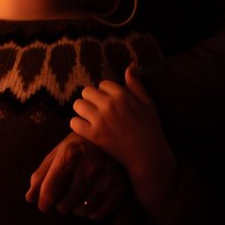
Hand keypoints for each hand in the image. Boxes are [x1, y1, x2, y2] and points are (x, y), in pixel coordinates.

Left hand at [24, 132, 127, 218]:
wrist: (115, 137)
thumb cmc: (81, 145)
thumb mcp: (59, 152)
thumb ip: (42, 174)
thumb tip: (30, 198)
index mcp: (70, 155)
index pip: (49, 192)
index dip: (43, 203)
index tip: (44, 205)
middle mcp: (89, 167)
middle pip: (64, 205)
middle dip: (60, 204)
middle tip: (65, 195)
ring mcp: (107, 178)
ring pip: (81, 212)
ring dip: (76, 208)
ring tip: (79, 195)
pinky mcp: (120, 189)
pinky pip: (97, 214)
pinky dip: (91, 212)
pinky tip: (92, 199)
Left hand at [69, 64, 175, 216]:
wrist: (148, 155)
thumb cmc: (150, 129)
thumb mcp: (148, 103)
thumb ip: (136, 85)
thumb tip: (129, 68)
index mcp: (122, 95)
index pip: (102, 84)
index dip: (104, 92)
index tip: (108, 102)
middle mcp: (109, 105)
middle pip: (87, 91)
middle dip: (90, 99)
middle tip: (96, 110)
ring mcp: (100, 120)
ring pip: (78, 105)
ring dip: (82, 110)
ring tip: (88, 118)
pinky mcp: (94, 135)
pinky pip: (74, 123)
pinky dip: (77, 125)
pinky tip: (85, 128)